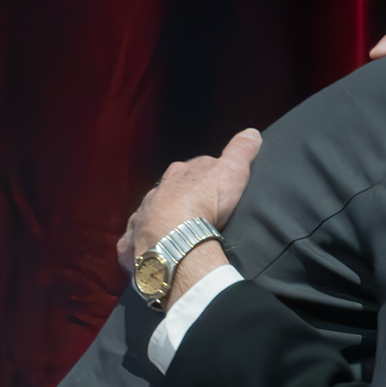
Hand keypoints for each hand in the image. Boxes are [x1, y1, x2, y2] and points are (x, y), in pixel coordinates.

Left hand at [117, 129, 260, 306]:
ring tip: (174, 234)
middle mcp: (156, 193)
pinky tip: (150, 254)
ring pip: (150, 215)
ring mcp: (141, 218)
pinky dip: (141, 247)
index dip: (204, 175)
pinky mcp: (133, 243)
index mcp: (178, 174)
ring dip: (159, 221)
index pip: (192, 169)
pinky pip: (135, 243)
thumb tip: (252, 132)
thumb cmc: (204, 202)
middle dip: (178, 198)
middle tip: (196, 211)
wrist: (174, 237)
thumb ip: (240, 152)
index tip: (215, 184)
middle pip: (168, 191)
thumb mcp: (231, 172)